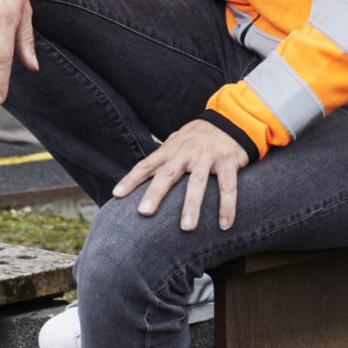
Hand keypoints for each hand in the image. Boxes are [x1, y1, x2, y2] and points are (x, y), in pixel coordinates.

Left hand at [114, 119, 250, 231]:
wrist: (229, 120)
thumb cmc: (196, 139)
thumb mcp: (176, 144)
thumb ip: (161, 161)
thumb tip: (137, 182)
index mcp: (170, 150)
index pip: (146, 165)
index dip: (131, 179)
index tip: (117, 195)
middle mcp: (186, 153)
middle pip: (168, 174)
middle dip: (155, 193)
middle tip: (144, 212)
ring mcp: (207, 157)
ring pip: (197, 183)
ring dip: (192, 206)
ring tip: (186, 228)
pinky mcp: (228, 161)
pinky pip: (227, 186)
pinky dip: (227, 206)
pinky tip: (225, 225)